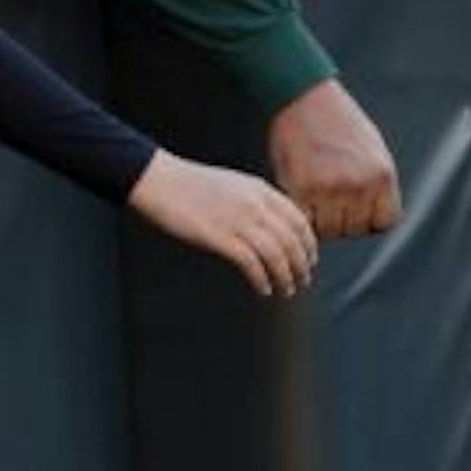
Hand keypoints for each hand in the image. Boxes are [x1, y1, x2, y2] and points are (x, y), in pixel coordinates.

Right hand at [127, 150, 318, 296]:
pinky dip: (262, 279)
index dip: (309, 244)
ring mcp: (238, 220)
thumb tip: (274, 226)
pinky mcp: (219, 237)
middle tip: (303, 280)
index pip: (299, 221)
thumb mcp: (235, 185)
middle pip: (292, 240)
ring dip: (286, 276)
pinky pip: (251, 263)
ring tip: (287, 290)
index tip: (310, 260)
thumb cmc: (192, 185)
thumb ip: (257, 202)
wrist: (159, 180)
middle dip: (302, 265)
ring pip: (276, 254)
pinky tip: (264, 289)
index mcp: (261, 190)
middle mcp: (255, 205)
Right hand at [266, 79, 400, 237]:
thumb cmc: (338, 122)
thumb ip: (376, 184)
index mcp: (383, 175)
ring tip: (315, 195)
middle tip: (329, 197)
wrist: (304, 96)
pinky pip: (307, 222)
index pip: (385, 223)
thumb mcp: (372, 150)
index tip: (356, 206)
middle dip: (342, 219)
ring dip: (321, 220)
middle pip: (355, 229)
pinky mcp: (302, 189)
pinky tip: (301, 196)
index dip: (368, 219)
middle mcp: (361, 185)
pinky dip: (303, 215)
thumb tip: (375, 218)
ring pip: (330, 231)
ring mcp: (332, 189)